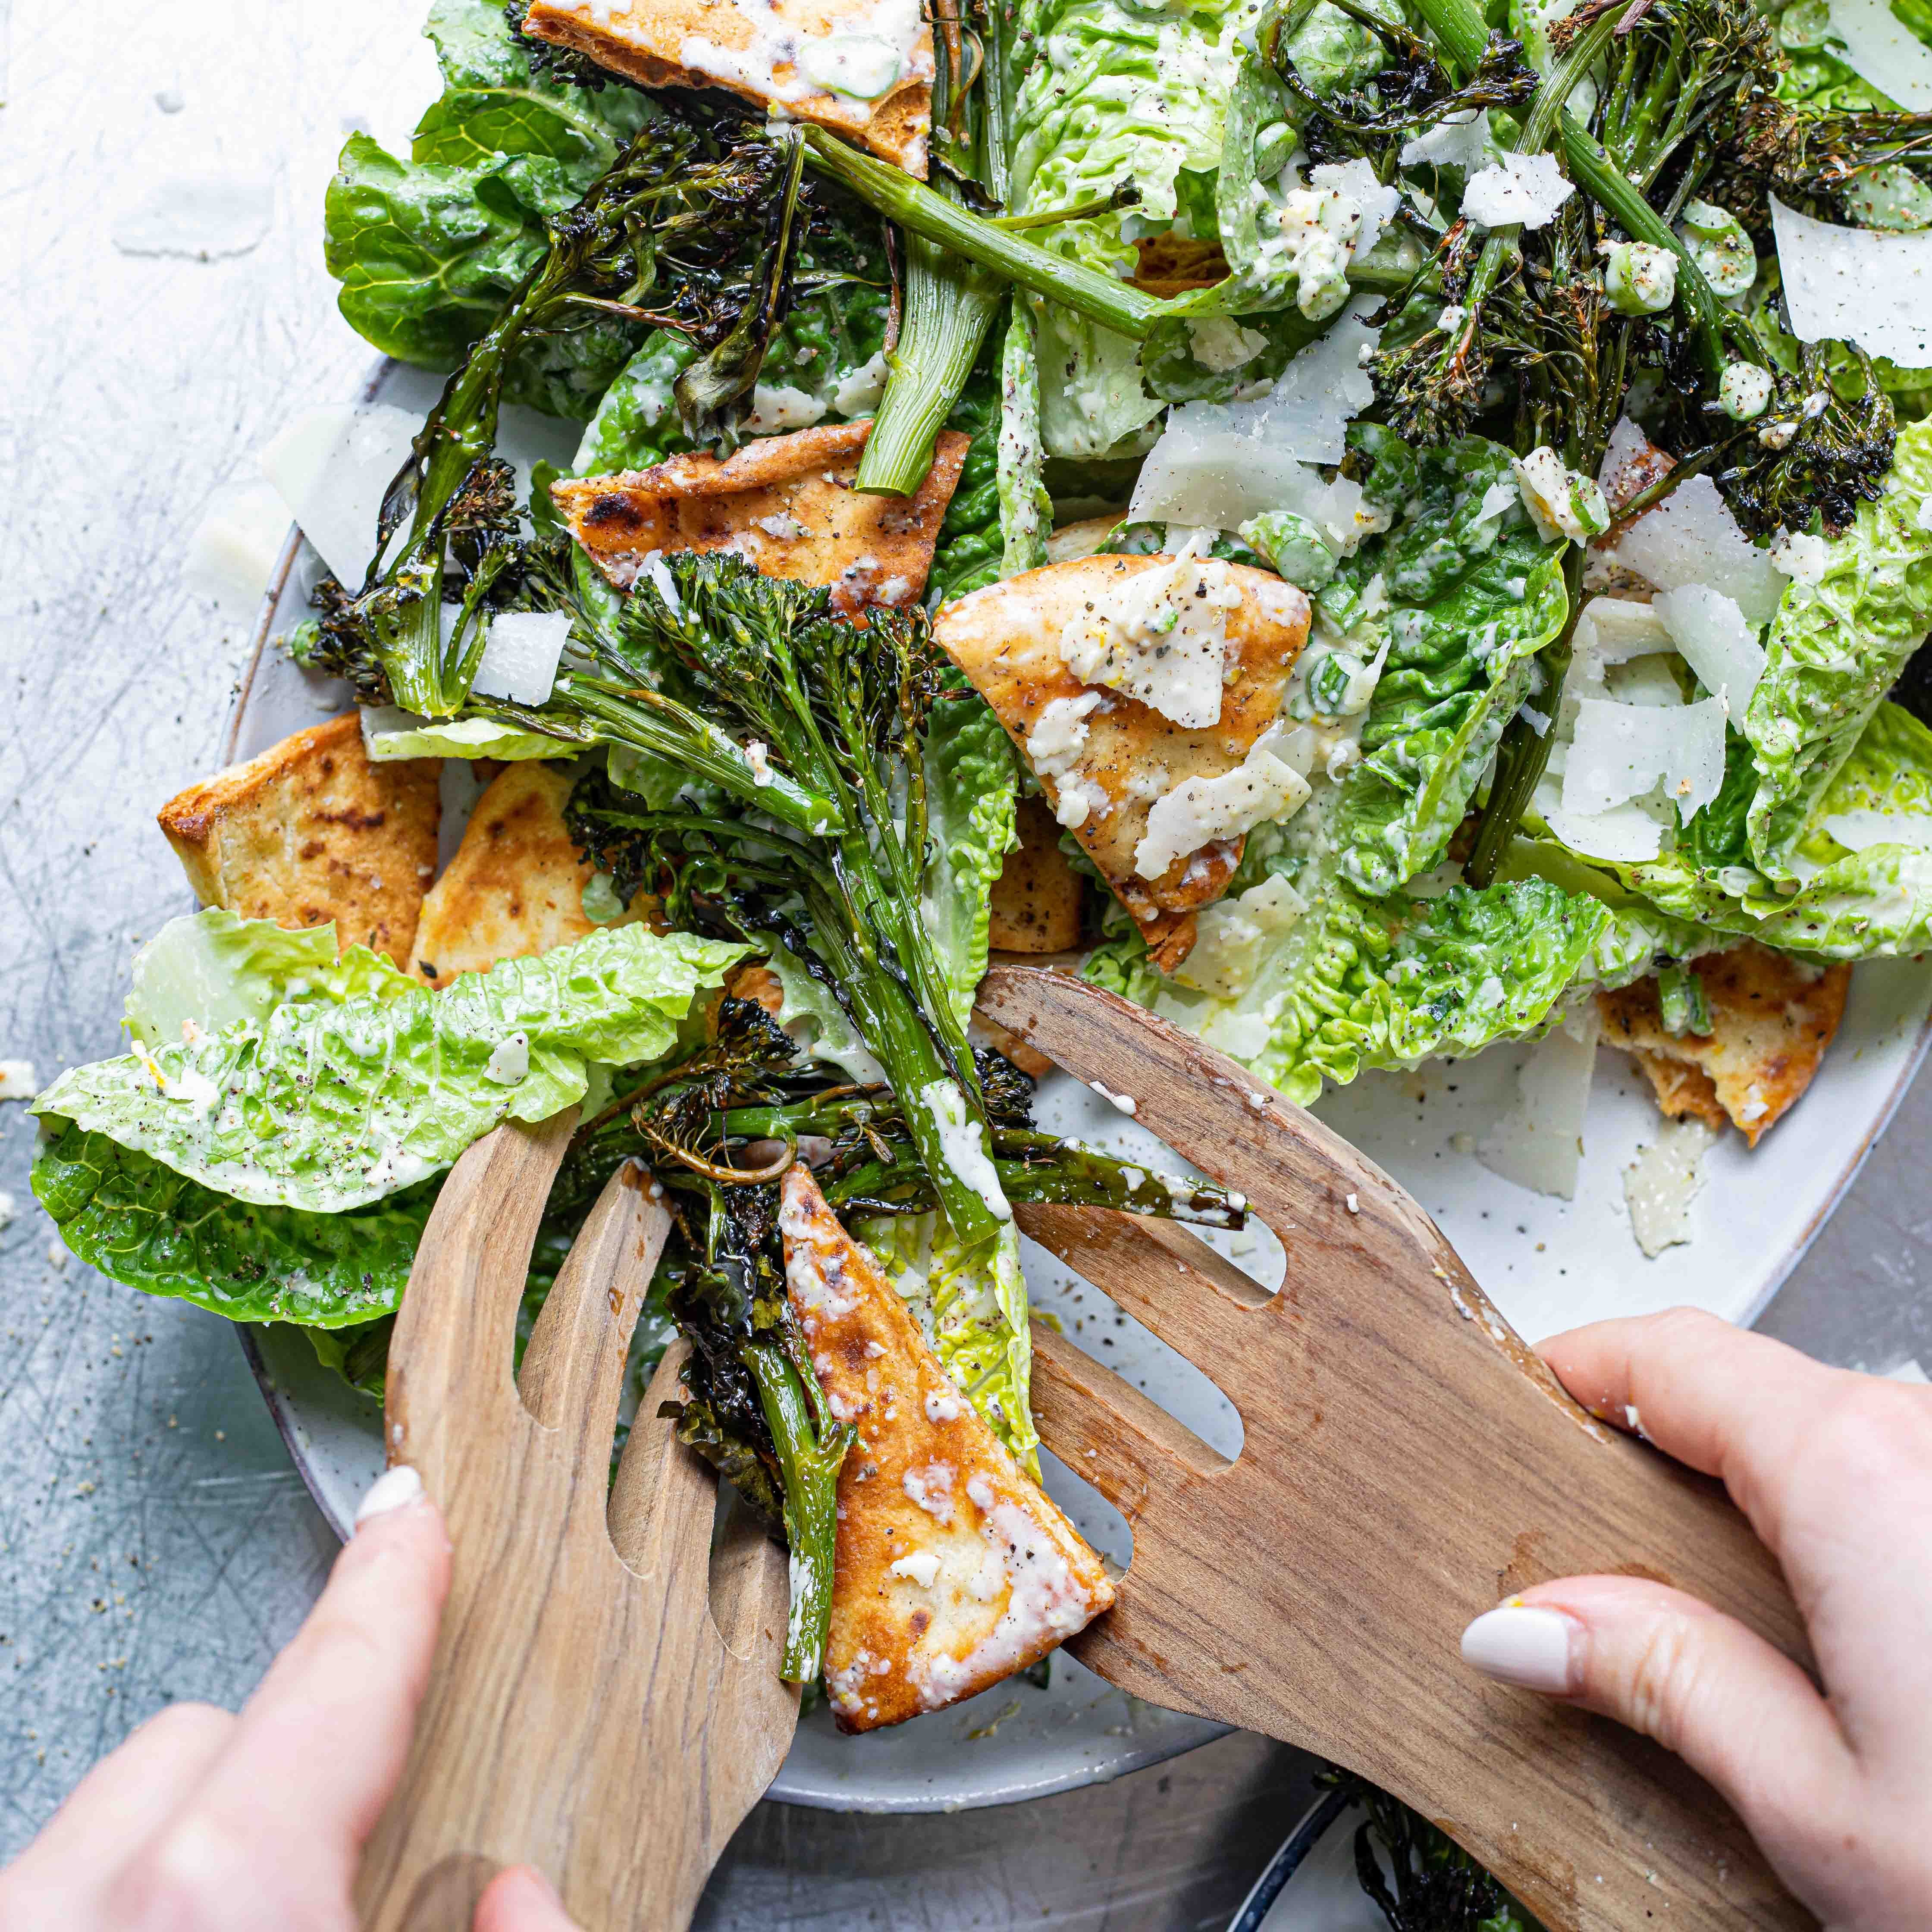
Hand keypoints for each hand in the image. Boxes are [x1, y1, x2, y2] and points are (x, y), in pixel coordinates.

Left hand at [0, 1467, 578, 1931]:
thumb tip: (520, 1897)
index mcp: (226, 1907)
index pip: (334, 1686)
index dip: (390, 1590)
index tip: (409, 1513)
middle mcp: (81, 1913)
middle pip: (199, 1743)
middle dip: (279, 1780)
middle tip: (348, 1864)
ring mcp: (19, 1926)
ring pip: (103, 1826)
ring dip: (184, 1865)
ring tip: (259, 1923)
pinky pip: (51, 1892)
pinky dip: (117, 1910)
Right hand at [1459, 1308, 1931, 1929]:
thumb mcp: (1820, 1808)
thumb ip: (1659, 1682)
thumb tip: (1522, 1626)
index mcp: (1856, 1470)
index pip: (1666, 1353)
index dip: (1577, 1371)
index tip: (1521, 1413)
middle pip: (1750, 1397)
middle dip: (1663, 1467)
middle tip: (1601, 1580)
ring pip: (1836, 1448)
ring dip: (1764, 1515)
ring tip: (1733, 1644)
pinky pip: (1908, 1492)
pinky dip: (1849, 1543)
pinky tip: (1851, 1657)